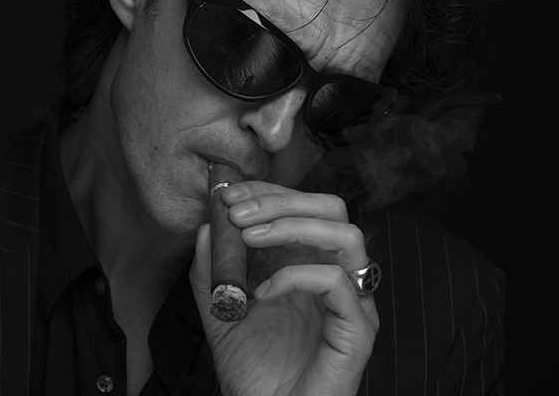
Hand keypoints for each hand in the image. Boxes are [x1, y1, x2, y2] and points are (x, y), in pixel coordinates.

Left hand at [190, 181, 378, 395]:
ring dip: (291, 226)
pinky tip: (262, 293)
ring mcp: (350, 301)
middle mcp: (335, 275)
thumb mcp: (220, 312)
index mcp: (308, 264)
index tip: (228, 196)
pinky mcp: (357, 329)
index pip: (303, 207)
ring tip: (249, 238)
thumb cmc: (252, 371)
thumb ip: (212, 271)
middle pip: (331, 209)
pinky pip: (337, 282)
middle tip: (237, 212)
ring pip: (345, 234)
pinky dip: (295, 276)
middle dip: (280, 200)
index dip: (267, 193)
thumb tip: (207, 225)